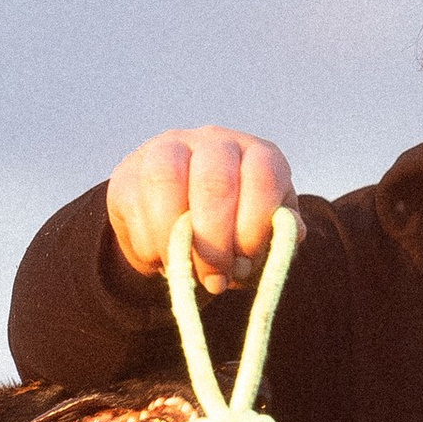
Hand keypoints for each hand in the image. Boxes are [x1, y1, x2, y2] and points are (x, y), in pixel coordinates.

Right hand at [106, 128, 295, 293]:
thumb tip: (292, 233)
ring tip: (184, 273)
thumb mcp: (260, 239)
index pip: (262, 175)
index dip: (253, 225)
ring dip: (175, 241)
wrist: (177, 225)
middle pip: (215, 180)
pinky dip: (149, 246)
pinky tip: (162, 258)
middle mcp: (215, 142)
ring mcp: (169, 150)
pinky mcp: (130, 173)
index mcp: (257, 155)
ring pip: (166, 182)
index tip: (244, 262)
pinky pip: (135, 207)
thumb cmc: (230, 233)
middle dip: (214, 242)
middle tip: (214, 279)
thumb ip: (278, 239)